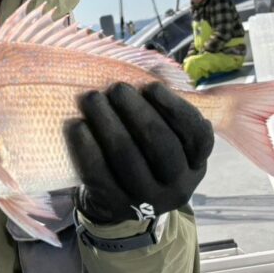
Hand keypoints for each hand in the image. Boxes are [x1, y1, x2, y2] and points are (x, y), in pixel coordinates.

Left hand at [66, 83, 213, 224]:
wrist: (119, 203)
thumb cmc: (145, 157)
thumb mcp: (167, 139)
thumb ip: (164, 109)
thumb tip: (151, 67)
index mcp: (196, 164)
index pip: (197, 136)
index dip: (175, 109)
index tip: (151, 86)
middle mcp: (178, 186)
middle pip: (161, 145)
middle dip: (137, 111)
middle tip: (116, 88)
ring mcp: (146, 200)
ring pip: (127, 158)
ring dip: (107, 122)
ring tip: (92, 98)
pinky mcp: (114, 205)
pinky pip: (98, 173)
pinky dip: (86, 147)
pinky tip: (77, 125)